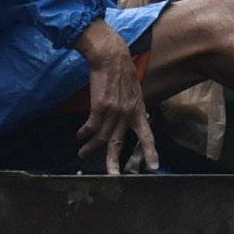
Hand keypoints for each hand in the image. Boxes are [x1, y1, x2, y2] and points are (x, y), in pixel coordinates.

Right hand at [75, 20, 156, 174]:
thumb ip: (134, 107)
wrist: (111, 57)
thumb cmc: (122, 72)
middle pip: (119, 143)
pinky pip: (91, 126)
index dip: (150, 151)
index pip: (147, 135)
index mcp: (138, 110)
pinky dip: (84, 133)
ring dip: (90, 148)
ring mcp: (113, 111)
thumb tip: (135, 118)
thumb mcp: (135, 91)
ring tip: (82, 155)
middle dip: (114, 161)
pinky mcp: (99, 106)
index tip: (153, 167)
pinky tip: (79, 137)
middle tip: (113, 176)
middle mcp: (127, 114)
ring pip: (102, 137)